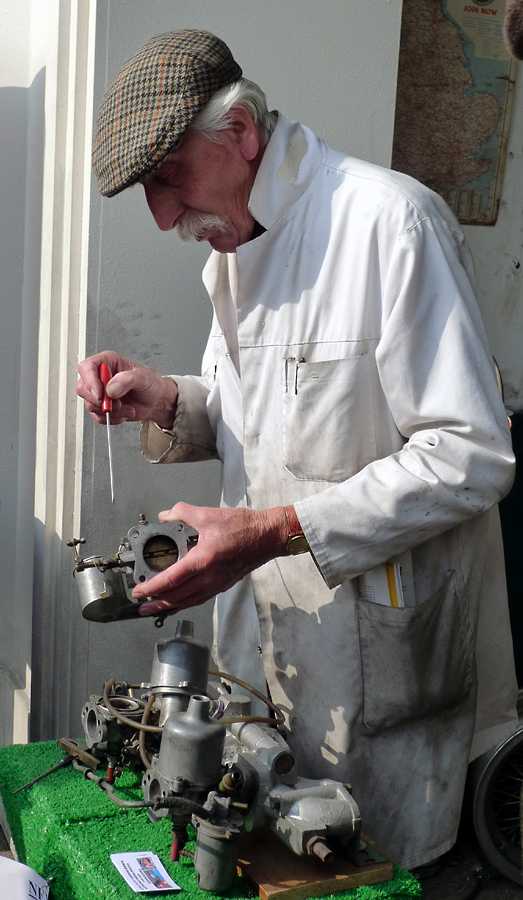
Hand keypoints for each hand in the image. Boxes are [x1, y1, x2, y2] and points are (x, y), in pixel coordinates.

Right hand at [76, 350, 177, 426]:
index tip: (100, 395)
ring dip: (111, 411)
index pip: (86, 368)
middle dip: (100, 400)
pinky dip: (112, 419)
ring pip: (90, 405)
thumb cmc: (150, 384)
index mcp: (107, 362)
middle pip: (83, 388)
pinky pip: (97, 417)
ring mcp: (99, 392)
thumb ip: (127, 380)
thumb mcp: (143, 377)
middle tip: (117, 404)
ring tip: (127, 408)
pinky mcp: (101, 407)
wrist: (156, 401)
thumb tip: (110, 389)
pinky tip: (124, 413)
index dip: (90, 381)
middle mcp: (99, 376)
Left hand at [132, 502, 289, 616]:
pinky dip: (186, 602)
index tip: (138, 591)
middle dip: (157, 603)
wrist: (268, 536)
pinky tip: (180, 601)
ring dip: (170, 606)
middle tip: (141, 606)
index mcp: (203, 560)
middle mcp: (209, 577)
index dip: (152, 588)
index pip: (171, 580)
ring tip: (156, 608)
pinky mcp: (223, 584)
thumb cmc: (243, 526)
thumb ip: (183, 513)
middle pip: (178, 597)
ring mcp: (217, 584)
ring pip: (189, 601)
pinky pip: (200, 599)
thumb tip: (166, 514)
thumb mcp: (208, 515)